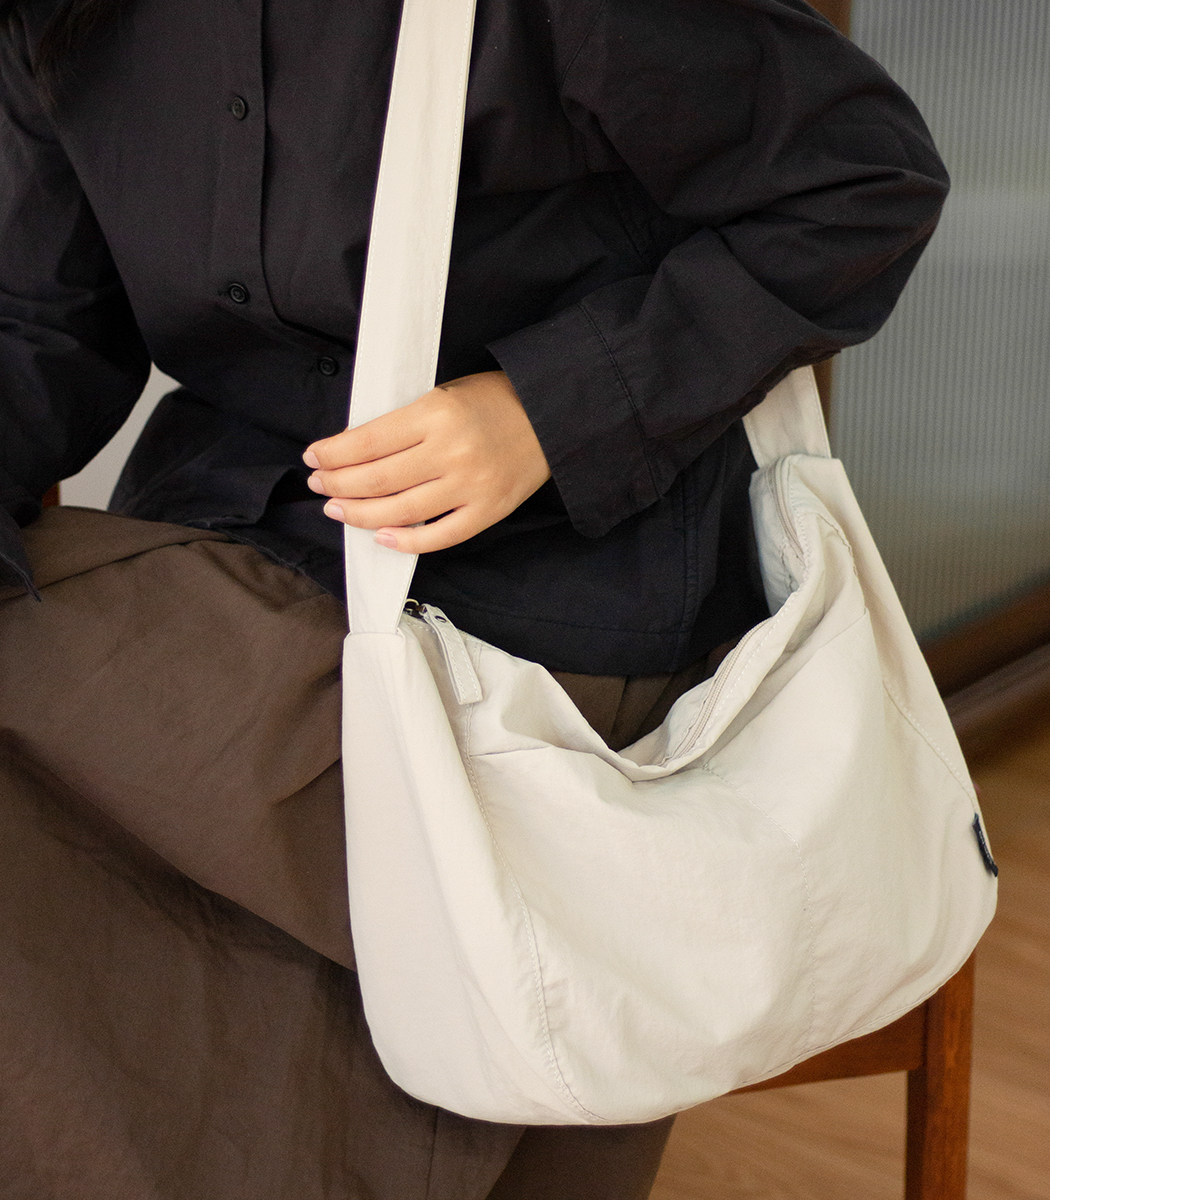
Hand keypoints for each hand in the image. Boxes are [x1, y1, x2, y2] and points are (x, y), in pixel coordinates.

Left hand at [302, 371, 550, 553]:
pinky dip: (405, 541)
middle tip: (319, 485)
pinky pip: (439, 536)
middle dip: (337, 484)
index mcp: (435, 414)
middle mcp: (450, 452)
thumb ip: (403, 425)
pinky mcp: (487, 511)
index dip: (333, 454)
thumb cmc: (491, 401)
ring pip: (399, 512)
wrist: (549, 415)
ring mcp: (469, 486)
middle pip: (376, 480)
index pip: (368, 442)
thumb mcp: (441, 396)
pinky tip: (381, 537)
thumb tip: (356, 453)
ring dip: (359, 514)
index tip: (314, 457)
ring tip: (338, 509)